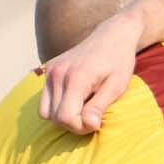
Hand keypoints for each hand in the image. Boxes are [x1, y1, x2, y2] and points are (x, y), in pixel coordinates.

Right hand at [40, 16, 142, 133]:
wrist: (112, 35)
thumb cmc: (119, 62)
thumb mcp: (116, 87)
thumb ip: (99, 106)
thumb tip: (89, 126)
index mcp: (76, 77)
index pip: (66, 118)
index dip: (81, 127)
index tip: (97, 122)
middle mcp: (58, 73)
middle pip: (55, 117)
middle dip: (73, 124)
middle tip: (93, 116)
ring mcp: (51, 70)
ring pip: (46, 112)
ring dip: (63, 116)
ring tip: (83, 108)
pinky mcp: (48, 70)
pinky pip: (45, 100)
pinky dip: (57, 106)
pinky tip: (75, 99)